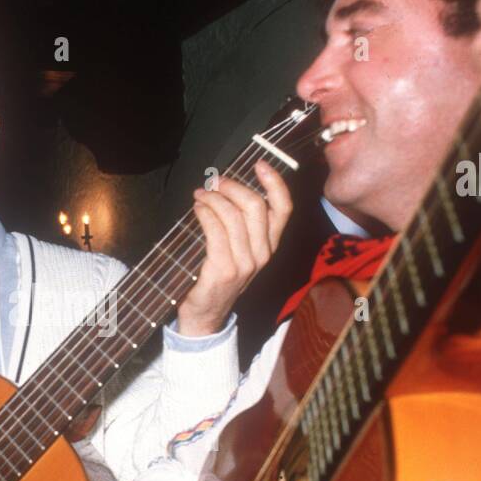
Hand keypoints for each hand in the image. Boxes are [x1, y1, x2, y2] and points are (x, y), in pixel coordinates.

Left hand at [176, 160, 290, 336]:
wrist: (205, 315)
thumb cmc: (218, 276)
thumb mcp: (239, 250)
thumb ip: (241, 224)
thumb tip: (227, 187)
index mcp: (269, 245)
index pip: (283, 209)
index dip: (274, 182)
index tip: (259, 165)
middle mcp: (262, 254)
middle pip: (255, 205)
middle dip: (232, 186)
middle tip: (213, 182)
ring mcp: (245, 263)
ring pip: (233, 215)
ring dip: (213, 198)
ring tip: (199, 195)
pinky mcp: (224, 270)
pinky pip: (215, 230)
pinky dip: (205, 213)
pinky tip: (197, 209)